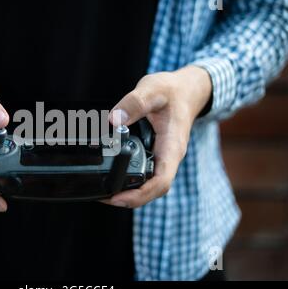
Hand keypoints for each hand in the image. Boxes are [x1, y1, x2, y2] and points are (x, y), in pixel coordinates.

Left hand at [105, 65, 211, 207]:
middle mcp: (168, 157)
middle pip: (152, 190)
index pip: (160, 182)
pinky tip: (111, 176)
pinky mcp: (154, 154)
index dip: (139, 195)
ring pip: (148, 184)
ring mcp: (161, 157)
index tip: (118, 198)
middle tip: (102, 196)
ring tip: (103, 192)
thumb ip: (134, 103)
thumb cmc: (173, 92)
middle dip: (128, 198)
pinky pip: (143, 173)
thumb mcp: (153, 90)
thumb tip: (114, 120)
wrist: (186, 91)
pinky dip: (128, 179)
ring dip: (127, 192)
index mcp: (172, 147)